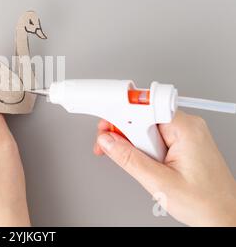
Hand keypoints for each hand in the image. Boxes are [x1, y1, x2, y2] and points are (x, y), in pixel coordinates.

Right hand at [94, 111, 235, 225]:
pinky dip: (144, 148)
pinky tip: (149, 164)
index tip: (101, 115)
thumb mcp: (159, 183)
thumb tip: (107, 141)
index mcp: (185, 128)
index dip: (120, 112)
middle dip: (125, 133)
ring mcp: (185, 133)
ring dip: (136, 145)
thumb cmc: (205, 203)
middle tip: (118, 151)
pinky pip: (154, 135)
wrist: (224, 218)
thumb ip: (129, 159)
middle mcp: (187, 126)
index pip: (144, 107)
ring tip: (146, 167)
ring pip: (145, 127)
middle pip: (142, 116)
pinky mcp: (182, 142)